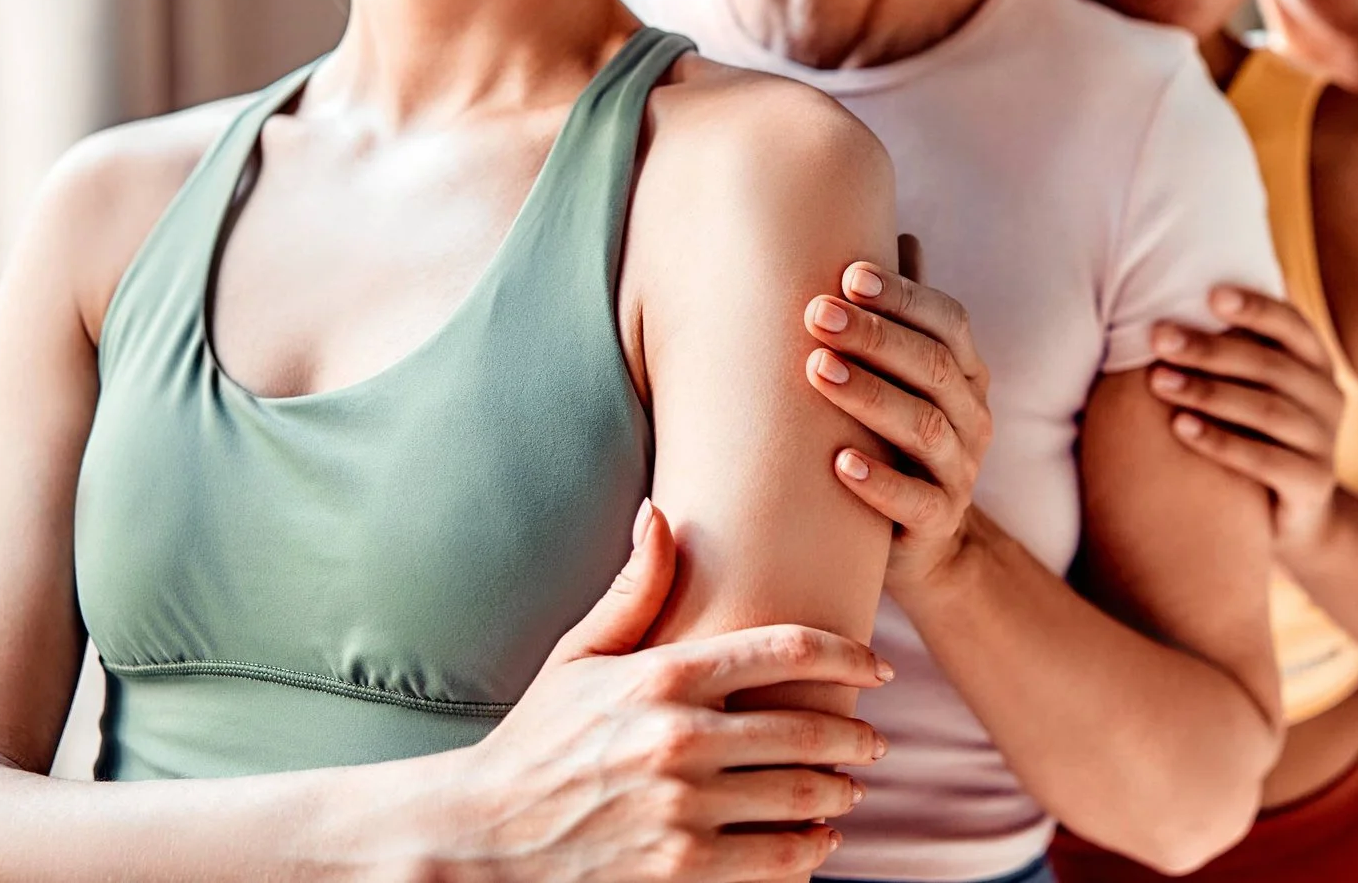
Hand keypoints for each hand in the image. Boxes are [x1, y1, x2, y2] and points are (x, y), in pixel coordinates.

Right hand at [440, 501, 893, 880]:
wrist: (480, 836)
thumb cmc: (535, 738)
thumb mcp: (578, 656)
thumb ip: (635, 589)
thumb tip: (660, 511)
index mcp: (663, 677)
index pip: (785, 649)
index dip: (847, 654)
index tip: (878, 667)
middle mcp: (679, 739)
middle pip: (809, 730)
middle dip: (857, 735)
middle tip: (874, 739)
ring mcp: (682, 810)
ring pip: (802, 799)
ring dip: (839, 794)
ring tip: (848, 788)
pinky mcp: (680, 872)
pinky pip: (776, 862)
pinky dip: (809, 853)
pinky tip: (817, 844)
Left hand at [804, 259, 992, 594]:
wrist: (920, 541)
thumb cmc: (894, 438)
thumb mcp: (901, 376)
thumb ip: (902, 316)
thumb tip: (900, 233)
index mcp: (965, 372)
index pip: (948, 321)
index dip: (903, 295)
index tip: (849, 274)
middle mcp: (972, 416)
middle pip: (933, 366)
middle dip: (875, 335)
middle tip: (815, 313)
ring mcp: (961, 471)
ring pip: (924, 426)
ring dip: (869, 394)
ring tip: (817, 370)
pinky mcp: (939, 523)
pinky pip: (916, 501)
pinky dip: (878, 481)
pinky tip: (838, 462)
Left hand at [1151, 287, 1347, 558]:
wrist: (1288, 517)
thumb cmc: (1254, 434)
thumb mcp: (1251, 389)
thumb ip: (1230, 352)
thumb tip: (1168, 311)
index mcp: (1315, 364)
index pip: (1290, 324)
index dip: (1254, 307)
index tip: (1209, 295)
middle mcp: (1328, 398)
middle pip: (1270, 366)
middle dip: (1210, 349)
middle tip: (1159, 339)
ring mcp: (1325, 443)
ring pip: (1267, 411)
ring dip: (1208, 392)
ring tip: (1158, 381)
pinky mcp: (1314, 486)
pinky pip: (1267, 461)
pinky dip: (1221, 442)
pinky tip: (1179, 428)